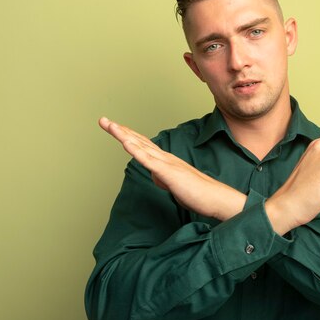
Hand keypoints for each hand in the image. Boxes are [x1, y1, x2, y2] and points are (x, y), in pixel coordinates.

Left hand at [99, 117, 245, 220]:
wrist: (216, 198)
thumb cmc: (199, 194)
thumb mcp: (176, 186)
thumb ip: (164, 179)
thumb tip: (155, 176)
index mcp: (166, 162)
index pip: (143, 146)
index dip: (128, 137)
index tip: (115, 129)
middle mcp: (165, 158)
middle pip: (139, 141)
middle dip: (120, 130)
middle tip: (104, 120)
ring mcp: (167, 163)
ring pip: (141, 146)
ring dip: (124, 135)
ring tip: (110, 125)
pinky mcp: (169, 172)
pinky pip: (149, 160)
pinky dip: (136, 150)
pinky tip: (125, 142)